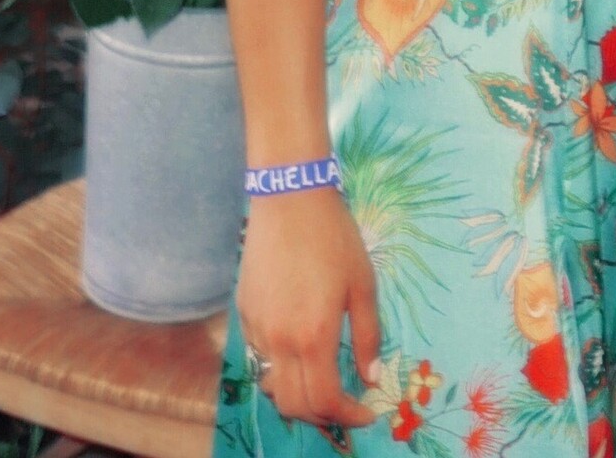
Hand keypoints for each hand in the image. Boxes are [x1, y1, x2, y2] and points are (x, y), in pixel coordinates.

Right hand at [236, 188, 382, 428]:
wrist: (290, 199)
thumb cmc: (334, 238)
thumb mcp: (363, 284)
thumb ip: (368, 336)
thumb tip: (371, 378)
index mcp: (313, 336)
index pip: (324, 401)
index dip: (347, 416)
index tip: (366, 412)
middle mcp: (279, 341)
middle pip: (293, 405)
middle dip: (321, 416)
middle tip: (345, 405)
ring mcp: (256, 329)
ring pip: (272, 385)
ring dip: (297, 395)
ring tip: (322, 381)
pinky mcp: (243, 315)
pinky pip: (260, 357)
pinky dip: (280, 368)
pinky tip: (299, 349)